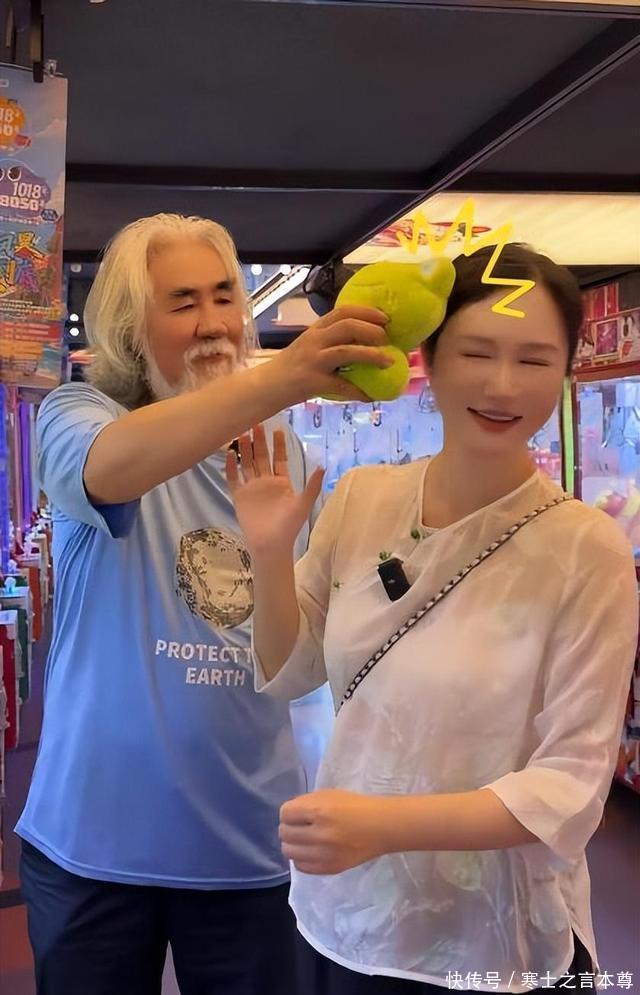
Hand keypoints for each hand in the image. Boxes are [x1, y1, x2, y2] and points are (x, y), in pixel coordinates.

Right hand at [226, 425, 323, 555]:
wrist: (271, 544)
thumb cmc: (289, 526)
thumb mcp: (303, 503)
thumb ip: (312, 485)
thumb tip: (323, 466)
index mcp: (281, 482)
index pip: (279, 458)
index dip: (278, 444)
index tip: (278, 429)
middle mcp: (265, 482)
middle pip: (261, 457)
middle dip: (259, 441)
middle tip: (256, 422)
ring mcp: (251, 488)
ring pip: (246, 464)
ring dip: (244, 449)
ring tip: (242, 432)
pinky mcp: (239, 497)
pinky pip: (233, 478)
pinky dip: (231, 467)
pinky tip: (230, 454)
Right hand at [268, 305, 392, 403]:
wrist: (267, 386)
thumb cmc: (292, 367)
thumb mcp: (310, 346)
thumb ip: (332, 341)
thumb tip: (366, 343)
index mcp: (316, 330)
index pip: (343, 311)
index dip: (367, 312)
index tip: (385, 318)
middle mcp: (314, 341)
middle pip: (347, 326)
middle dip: (372, 330)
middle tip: (387, 339)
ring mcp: (313, 361)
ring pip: (346, 351)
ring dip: (371, 355)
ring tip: (388, 362)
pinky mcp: (313, 382)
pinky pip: (341, 386)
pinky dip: (358, 391)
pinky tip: (369, 396)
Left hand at [279, 788, 386, 874]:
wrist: (381, 827)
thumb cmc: (355, 806)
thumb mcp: (329, 795)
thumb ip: (306, 803)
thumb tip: (288, 816)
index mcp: (319, 810)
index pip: (285, 813)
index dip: (289, 812)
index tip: (297, 814)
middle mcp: (319, 833)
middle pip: (285, 833)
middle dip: (289, 828)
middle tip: (300, 827)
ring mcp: (324, 854)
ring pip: (289, 852)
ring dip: (293, 844)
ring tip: (304, 840)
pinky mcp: (329, 869)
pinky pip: (301, 867)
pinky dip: (302, 859)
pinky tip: (311, 852)